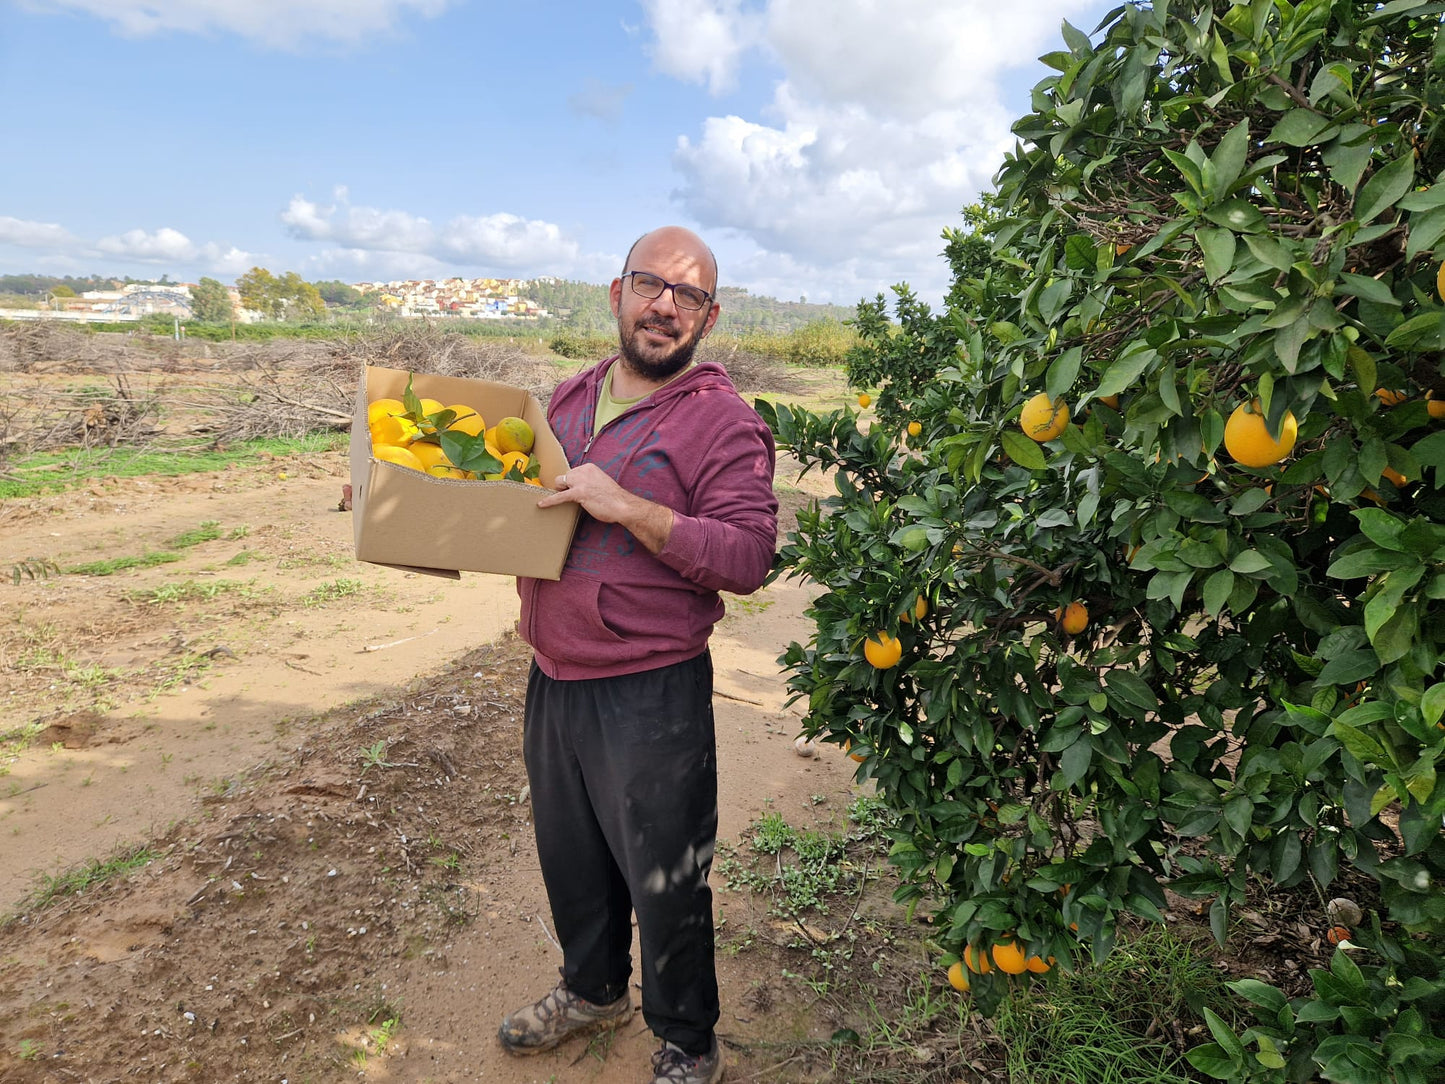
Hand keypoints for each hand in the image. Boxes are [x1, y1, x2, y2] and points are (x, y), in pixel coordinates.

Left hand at [538, 464, 673, 553]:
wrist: (623, 505)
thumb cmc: (613, 498)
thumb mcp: (601, 483)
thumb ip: (589, 482)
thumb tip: (579, 488)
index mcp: (589, 467)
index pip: (573, 472)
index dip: (572, 483)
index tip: (573, 489)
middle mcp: (584, 471)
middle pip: (564, 477)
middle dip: (565, 486)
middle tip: (571, 496)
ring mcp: (580, 482)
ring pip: (560, 483)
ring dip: (560, 491)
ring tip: (562, 499)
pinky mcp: (578, 493)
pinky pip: (559, 496)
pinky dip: (550, 501)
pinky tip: (541, 504)